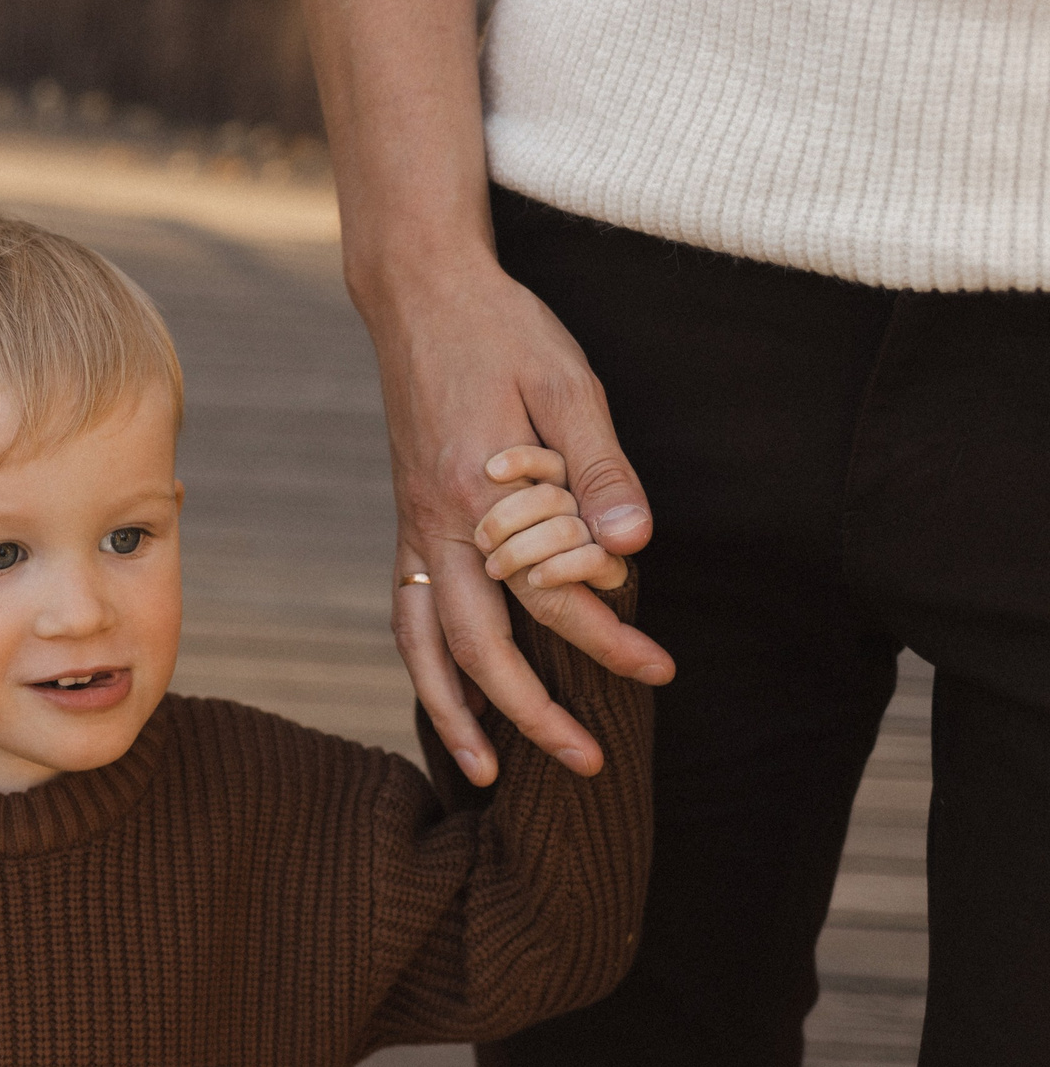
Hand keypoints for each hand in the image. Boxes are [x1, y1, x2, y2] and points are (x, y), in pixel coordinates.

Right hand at [371, 261, 673, 783]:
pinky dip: (425, 668)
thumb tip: (633, 545)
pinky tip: (450, 697)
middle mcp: (436, 525)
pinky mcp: (409, 523)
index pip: (550, 591)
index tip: (658, 670)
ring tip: (482, 772)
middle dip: (528, 713)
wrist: (420, 295)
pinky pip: (407, 614)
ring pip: (422, 645)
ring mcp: (414, 528)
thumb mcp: (567, 383)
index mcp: (478, 494)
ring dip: (450, 714)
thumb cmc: (503, 331)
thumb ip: (599, 469)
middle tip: (585, 761)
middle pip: (478, 645)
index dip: (607, 638)